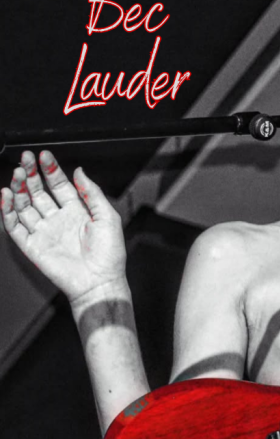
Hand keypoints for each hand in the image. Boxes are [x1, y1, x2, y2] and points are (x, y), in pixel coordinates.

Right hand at [1, 150, 126, 303]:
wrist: (100, 282)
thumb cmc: (109, 254)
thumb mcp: (108, 216)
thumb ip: (92, 193)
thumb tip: (80, 171)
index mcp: (78, 212)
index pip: (59, 185)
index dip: (51, 170)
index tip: (44, 156)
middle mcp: (59, 220)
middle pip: (39, 192)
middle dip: (31, 174)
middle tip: (25, 159)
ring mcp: (44, 232)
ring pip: (25, 206)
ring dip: (19, 189)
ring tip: (17, 173)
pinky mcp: (32, 246)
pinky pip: (15, 226)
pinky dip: (8, 211)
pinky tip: (6, 196)